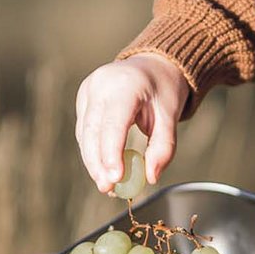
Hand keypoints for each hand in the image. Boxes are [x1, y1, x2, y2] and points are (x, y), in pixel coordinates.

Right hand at [73, 53, 189, 191]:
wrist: (151, 65)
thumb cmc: (162, 90)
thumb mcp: (170, 116)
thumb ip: (163, 147)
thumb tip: (151, 178)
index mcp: (125, 84)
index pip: (113, 123)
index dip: (111, 153)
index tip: (115, 178)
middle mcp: (101, 84)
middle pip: (92, 130)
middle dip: (98, 163)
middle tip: (108, 188)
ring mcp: (88, 90)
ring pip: (84, 133)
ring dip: (93, 162)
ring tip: (108, 186)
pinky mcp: (83, 99)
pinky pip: (84, 130)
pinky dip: (93, 151)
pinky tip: (103, 169)